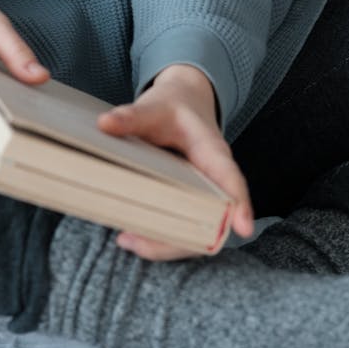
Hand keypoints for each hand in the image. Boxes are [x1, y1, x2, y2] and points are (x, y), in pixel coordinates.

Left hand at [97, 63, 253, 259]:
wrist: (183, 104)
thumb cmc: (174, 108)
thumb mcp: (154, 107)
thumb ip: (132, 116)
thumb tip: (105, 123)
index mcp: (213, 152)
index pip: (231, 179)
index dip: (239, 204)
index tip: (243, 228)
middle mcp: (214, 180)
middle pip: (213, 219)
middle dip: (182, 240)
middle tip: (136, 240)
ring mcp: (202, 195)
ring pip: (197, 231)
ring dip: (166, 243)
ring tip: (127, 239)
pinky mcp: (188, 202)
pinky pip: (182, 227)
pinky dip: (160, 236)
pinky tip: (131, 234)